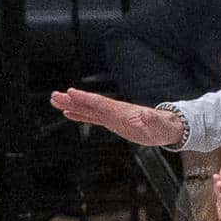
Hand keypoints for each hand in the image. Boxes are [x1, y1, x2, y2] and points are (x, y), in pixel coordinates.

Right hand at [50, 89, 183, 145]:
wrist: (165, 128)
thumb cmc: (162, 127)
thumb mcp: (157, 125)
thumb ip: (149, 120)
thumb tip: (143, 116)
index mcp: (122, 111)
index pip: (100, 103)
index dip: (86, 98)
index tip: (71, 92)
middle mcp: (114, 111)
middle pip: (89, 104)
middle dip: (72, 100)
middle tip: (54, 96)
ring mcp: (111, 115)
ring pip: (87, 109)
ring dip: (71, 105)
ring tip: (55, 101)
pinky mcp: (111, 122)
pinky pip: (92, 117)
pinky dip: (79, 115)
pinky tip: (68, 113)